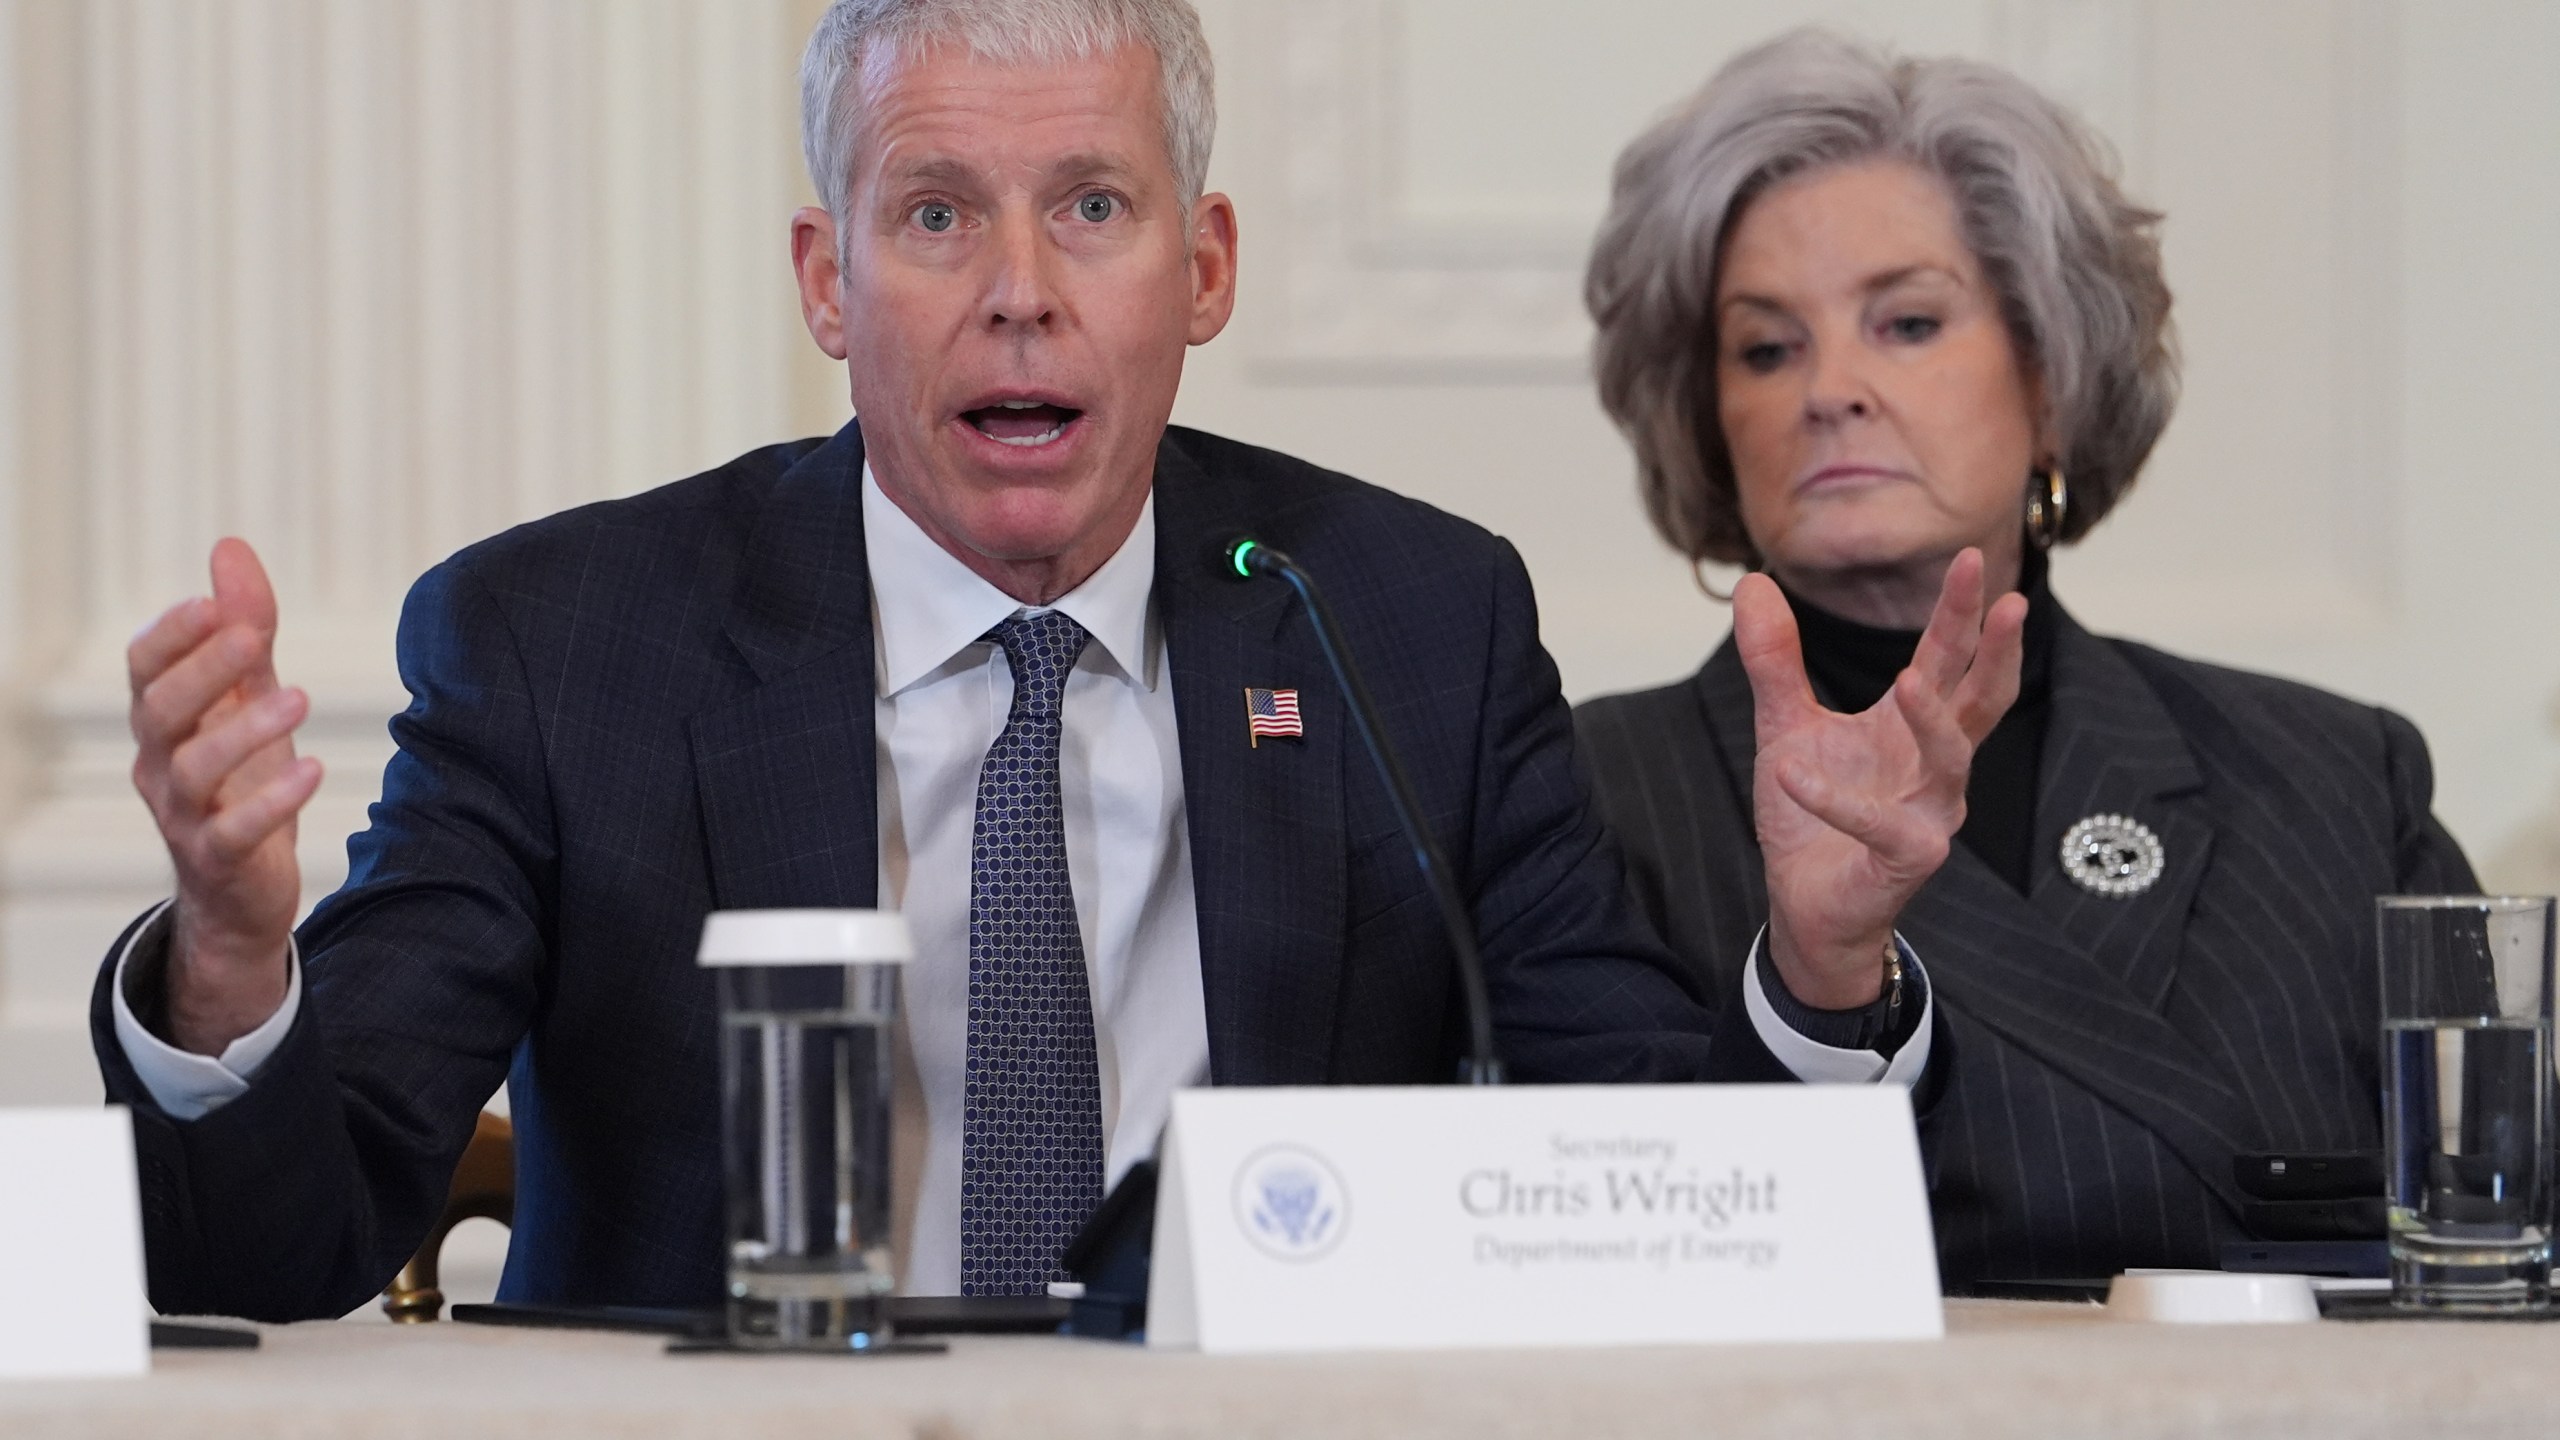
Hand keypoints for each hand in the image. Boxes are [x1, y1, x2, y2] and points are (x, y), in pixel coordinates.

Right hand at [127, 539, 321, 1053]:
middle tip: (255, 637)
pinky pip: (234, 831)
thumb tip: (230, 548)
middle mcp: (160, 764)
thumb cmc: (240, 780)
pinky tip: (312, 770)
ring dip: (245, 730)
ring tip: (302, 697)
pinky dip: (271, 801)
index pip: (145, 667)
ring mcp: (184, 815)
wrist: (240, 891)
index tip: (213, 601)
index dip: (173, 634)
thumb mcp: (247, 699)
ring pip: (192, 769)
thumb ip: (245, 629)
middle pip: (161, 710)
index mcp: (164, 720)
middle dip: (204, 671)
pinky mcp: (219, 860)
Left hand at [1737, 549, 2024, 1009]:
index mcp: (1913, 726)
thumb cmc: (1810, 815)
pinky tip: (1790, 774)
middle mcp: (1936, 764)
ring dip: (1933, 718)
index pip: (1947, 658)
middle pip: (1980, 698)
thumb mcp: (1784, 726)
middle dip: (1995, 649)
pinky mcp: (1908, 857)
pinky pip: (1880, 825)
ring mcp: (1931, 811)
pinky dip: (1834, 800)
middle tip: (2009, 601)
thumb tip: (1752, 583)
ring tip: (1908, 679)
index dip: (1961, 611)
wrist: (1804, 903)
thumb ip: (1774, 661)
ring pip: (1951, 759)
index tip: (1968, 557)